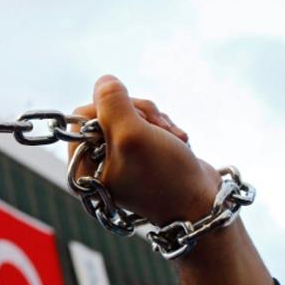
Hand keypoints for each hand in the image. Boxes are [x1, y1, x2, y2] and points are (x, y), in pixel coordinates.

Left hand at [69, 75, 220, 225]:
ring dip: (155, 121)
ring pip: (130, 114)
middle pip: (108, 111)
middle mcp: (95, 164)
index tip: (137, 123)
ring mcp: (119, 159)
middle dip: (139, 115)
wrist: (203, 203)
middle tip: (158, 130)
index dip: (112, 110)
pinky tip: (177, 142)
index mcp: (81, 168)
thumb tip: (103, 81)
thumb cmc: (166, 176)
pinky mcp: (140, 154)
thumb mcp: (133, 135)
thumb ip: (112, 104)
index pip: (82, 115)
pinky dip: (163, 128)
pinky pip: (145, 124)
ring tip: (172, 139)